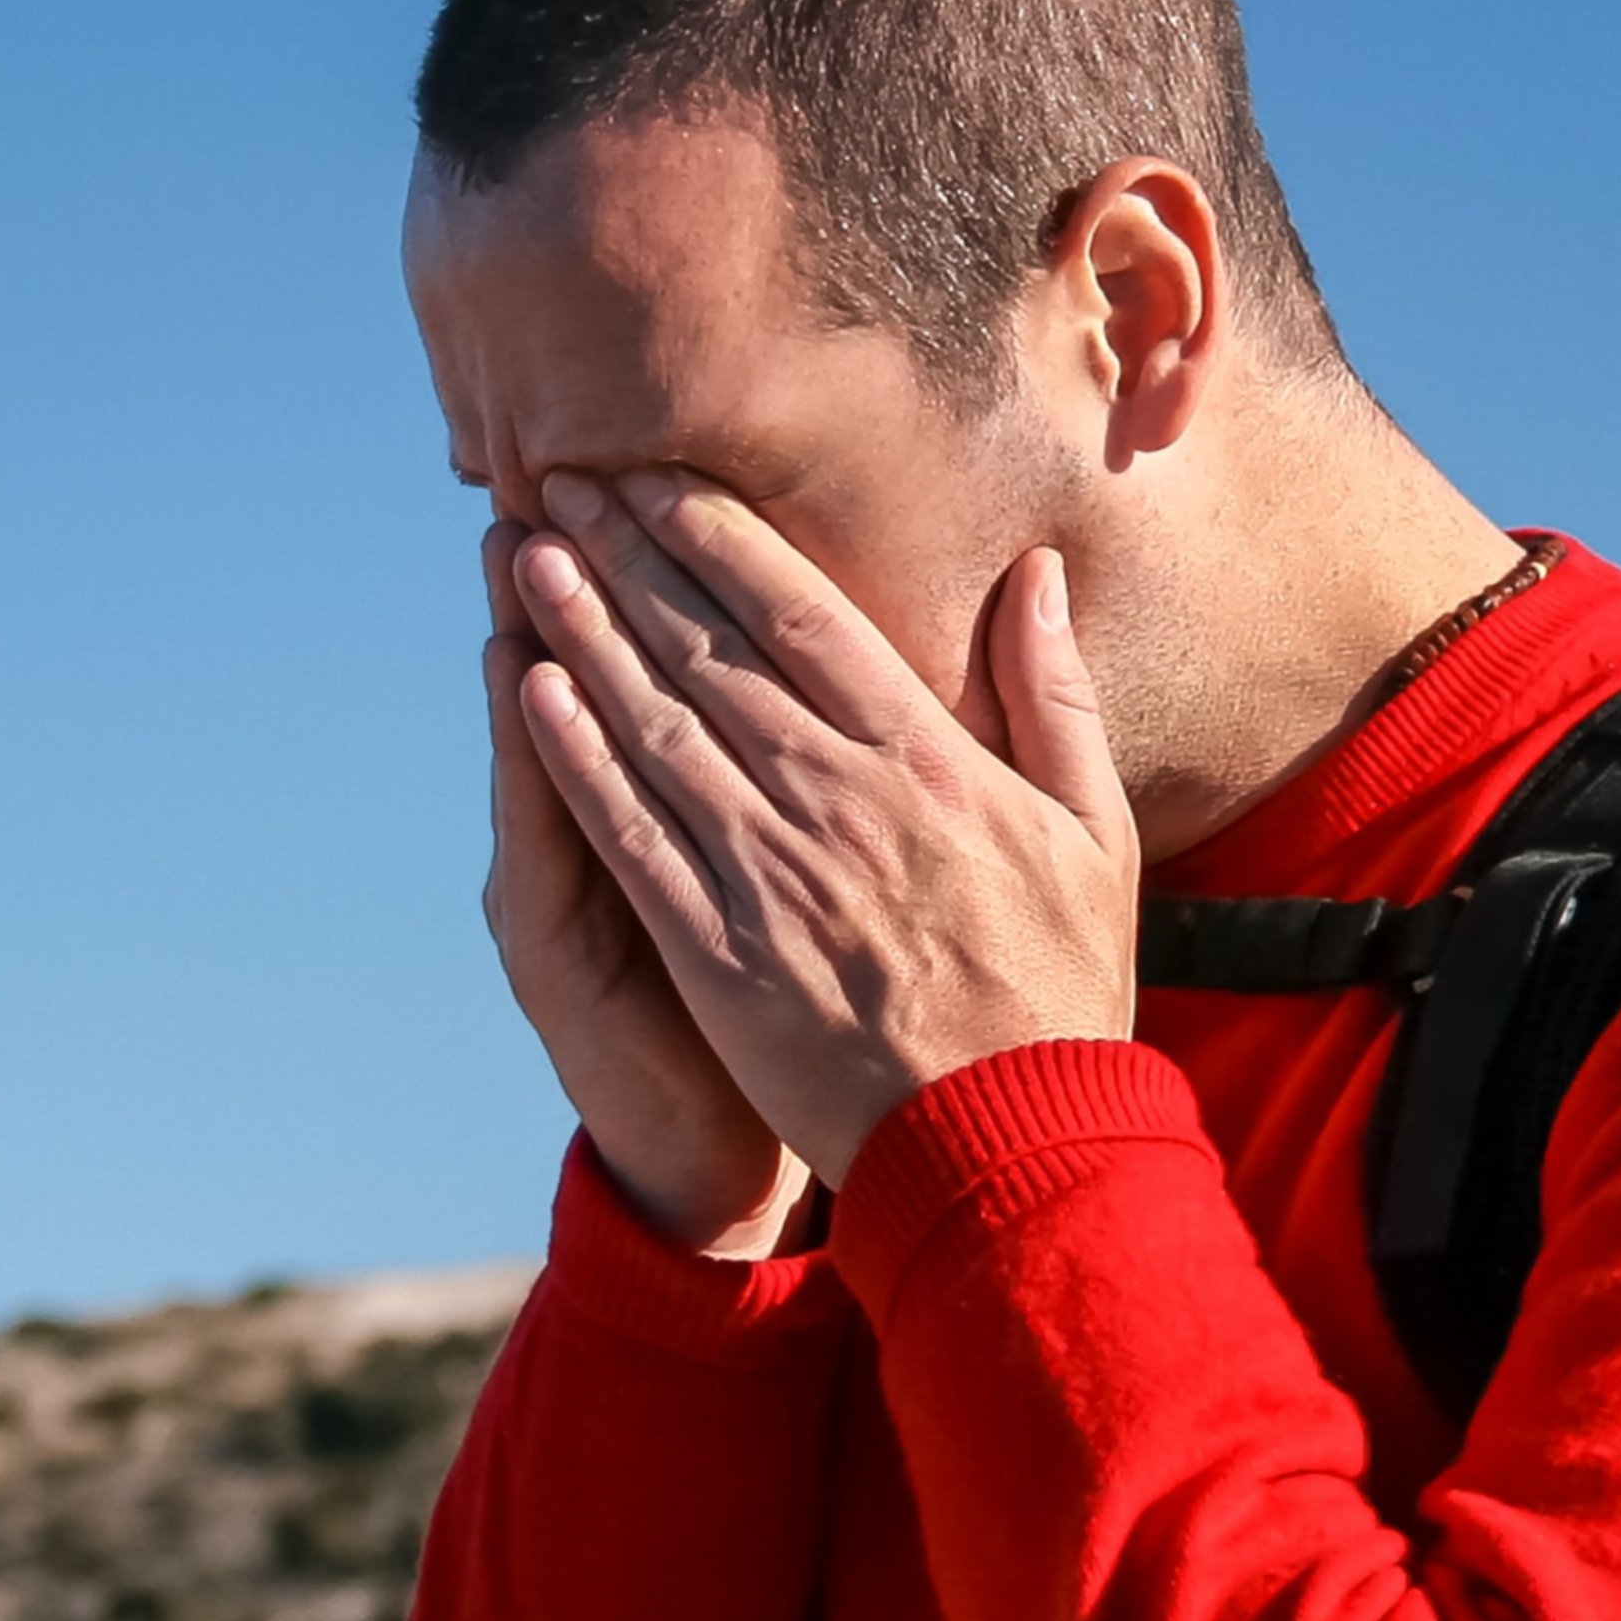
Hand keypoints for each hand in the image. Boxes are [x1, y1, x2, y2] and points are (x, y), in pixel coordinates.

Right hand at [473, 516, 812, 1256]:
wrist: (732, 1164)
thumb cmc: (802, 1037)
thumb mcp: (822, 900)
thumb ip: (848, 794)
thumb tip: (900, 696)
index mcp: (714, 814)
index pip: (692, 670)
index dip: (678, 579)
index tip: (670, 477)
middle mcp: (629, 837)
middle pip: (613, 684)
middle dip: (594, 579)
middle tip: (566, 471)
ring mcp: (582, 890)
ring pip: (562, 741)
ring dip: (542, 637)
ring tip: (524, 539)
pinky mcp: (562, 952)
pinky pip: (552, 841)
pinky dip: (541, 763)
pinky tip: (525, 686)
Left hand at [511, 467, 1138, 1184]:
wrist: (1010, 1144)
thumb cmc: (1061, 994)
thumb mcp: (1093, 832)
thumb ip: (1054, 696)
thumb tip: (1037, 575)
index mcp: (928, 761)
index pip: (804, 615)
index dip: (719, 536)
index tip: (656, 475)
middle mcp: (839, 800)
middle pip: (710, 650)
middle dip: (628, 556)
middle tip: (560, 476)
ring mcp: (771, 877)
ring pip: (657, 727)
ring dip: (583, 635)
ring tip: (527, 556)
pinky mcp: (719, 956)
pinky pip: (633, 840)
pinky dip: (579, 762)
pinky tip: (531, 694)